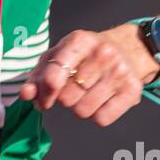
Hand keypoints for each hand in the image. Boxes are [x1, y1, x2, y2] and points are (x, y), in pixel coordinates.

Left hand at [18, 27, 154, 126]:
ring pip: (83, 111)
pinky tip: (101, 99)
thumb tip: (26, 94)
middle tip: (73, 88)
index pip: (55, 74)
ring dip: (79, 107)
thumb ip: (39, 75)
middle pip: (67, 98)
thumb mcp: (59, 56)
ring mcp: (119, 72)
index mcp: (80, 41)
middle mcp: (102, 54)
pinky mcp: (133, 90)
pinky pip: (102, 119)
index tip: (44, 99)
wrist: (128, 49)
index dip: (45, 92)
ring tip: (88, 92)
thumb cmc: (85, 55)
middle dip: (64, 98)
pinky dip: (97, 115)